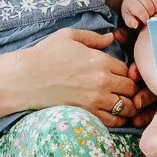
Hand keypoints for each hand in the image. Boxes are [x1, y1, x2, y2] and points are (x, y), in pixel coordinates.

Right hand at [17, 28, 141, 127]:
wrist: (26, 78)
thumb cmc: (45, 54)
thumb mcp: (69, 36)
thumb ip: (93, 37)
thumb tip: (111, 37)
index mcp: (101, 60)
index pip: (126, 70)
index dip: (125, 73)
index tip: (120, 76)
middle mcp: (103, 81)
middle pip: (130, 88)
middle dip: (129, 89)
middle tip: (125, 92)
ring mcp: (96, 99)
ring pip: (126, 106)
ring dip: (128, 106)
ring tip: (124, 106)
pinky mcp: (87, 113)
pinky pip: (113, 121)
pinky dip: (118, 120)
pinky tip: (116, 117)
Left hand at [120, 0, 156, 29]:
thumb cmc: (132, 10)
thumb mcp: (128, 17)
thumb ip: (130, 22)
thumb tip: (135, 24)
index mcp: (131, 1)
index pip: (140, 11)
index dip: (144, 18)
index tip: (145, 21)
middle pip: (149, 5)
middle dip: (151, 13)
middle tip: (150, 15)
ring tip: (155, 10)